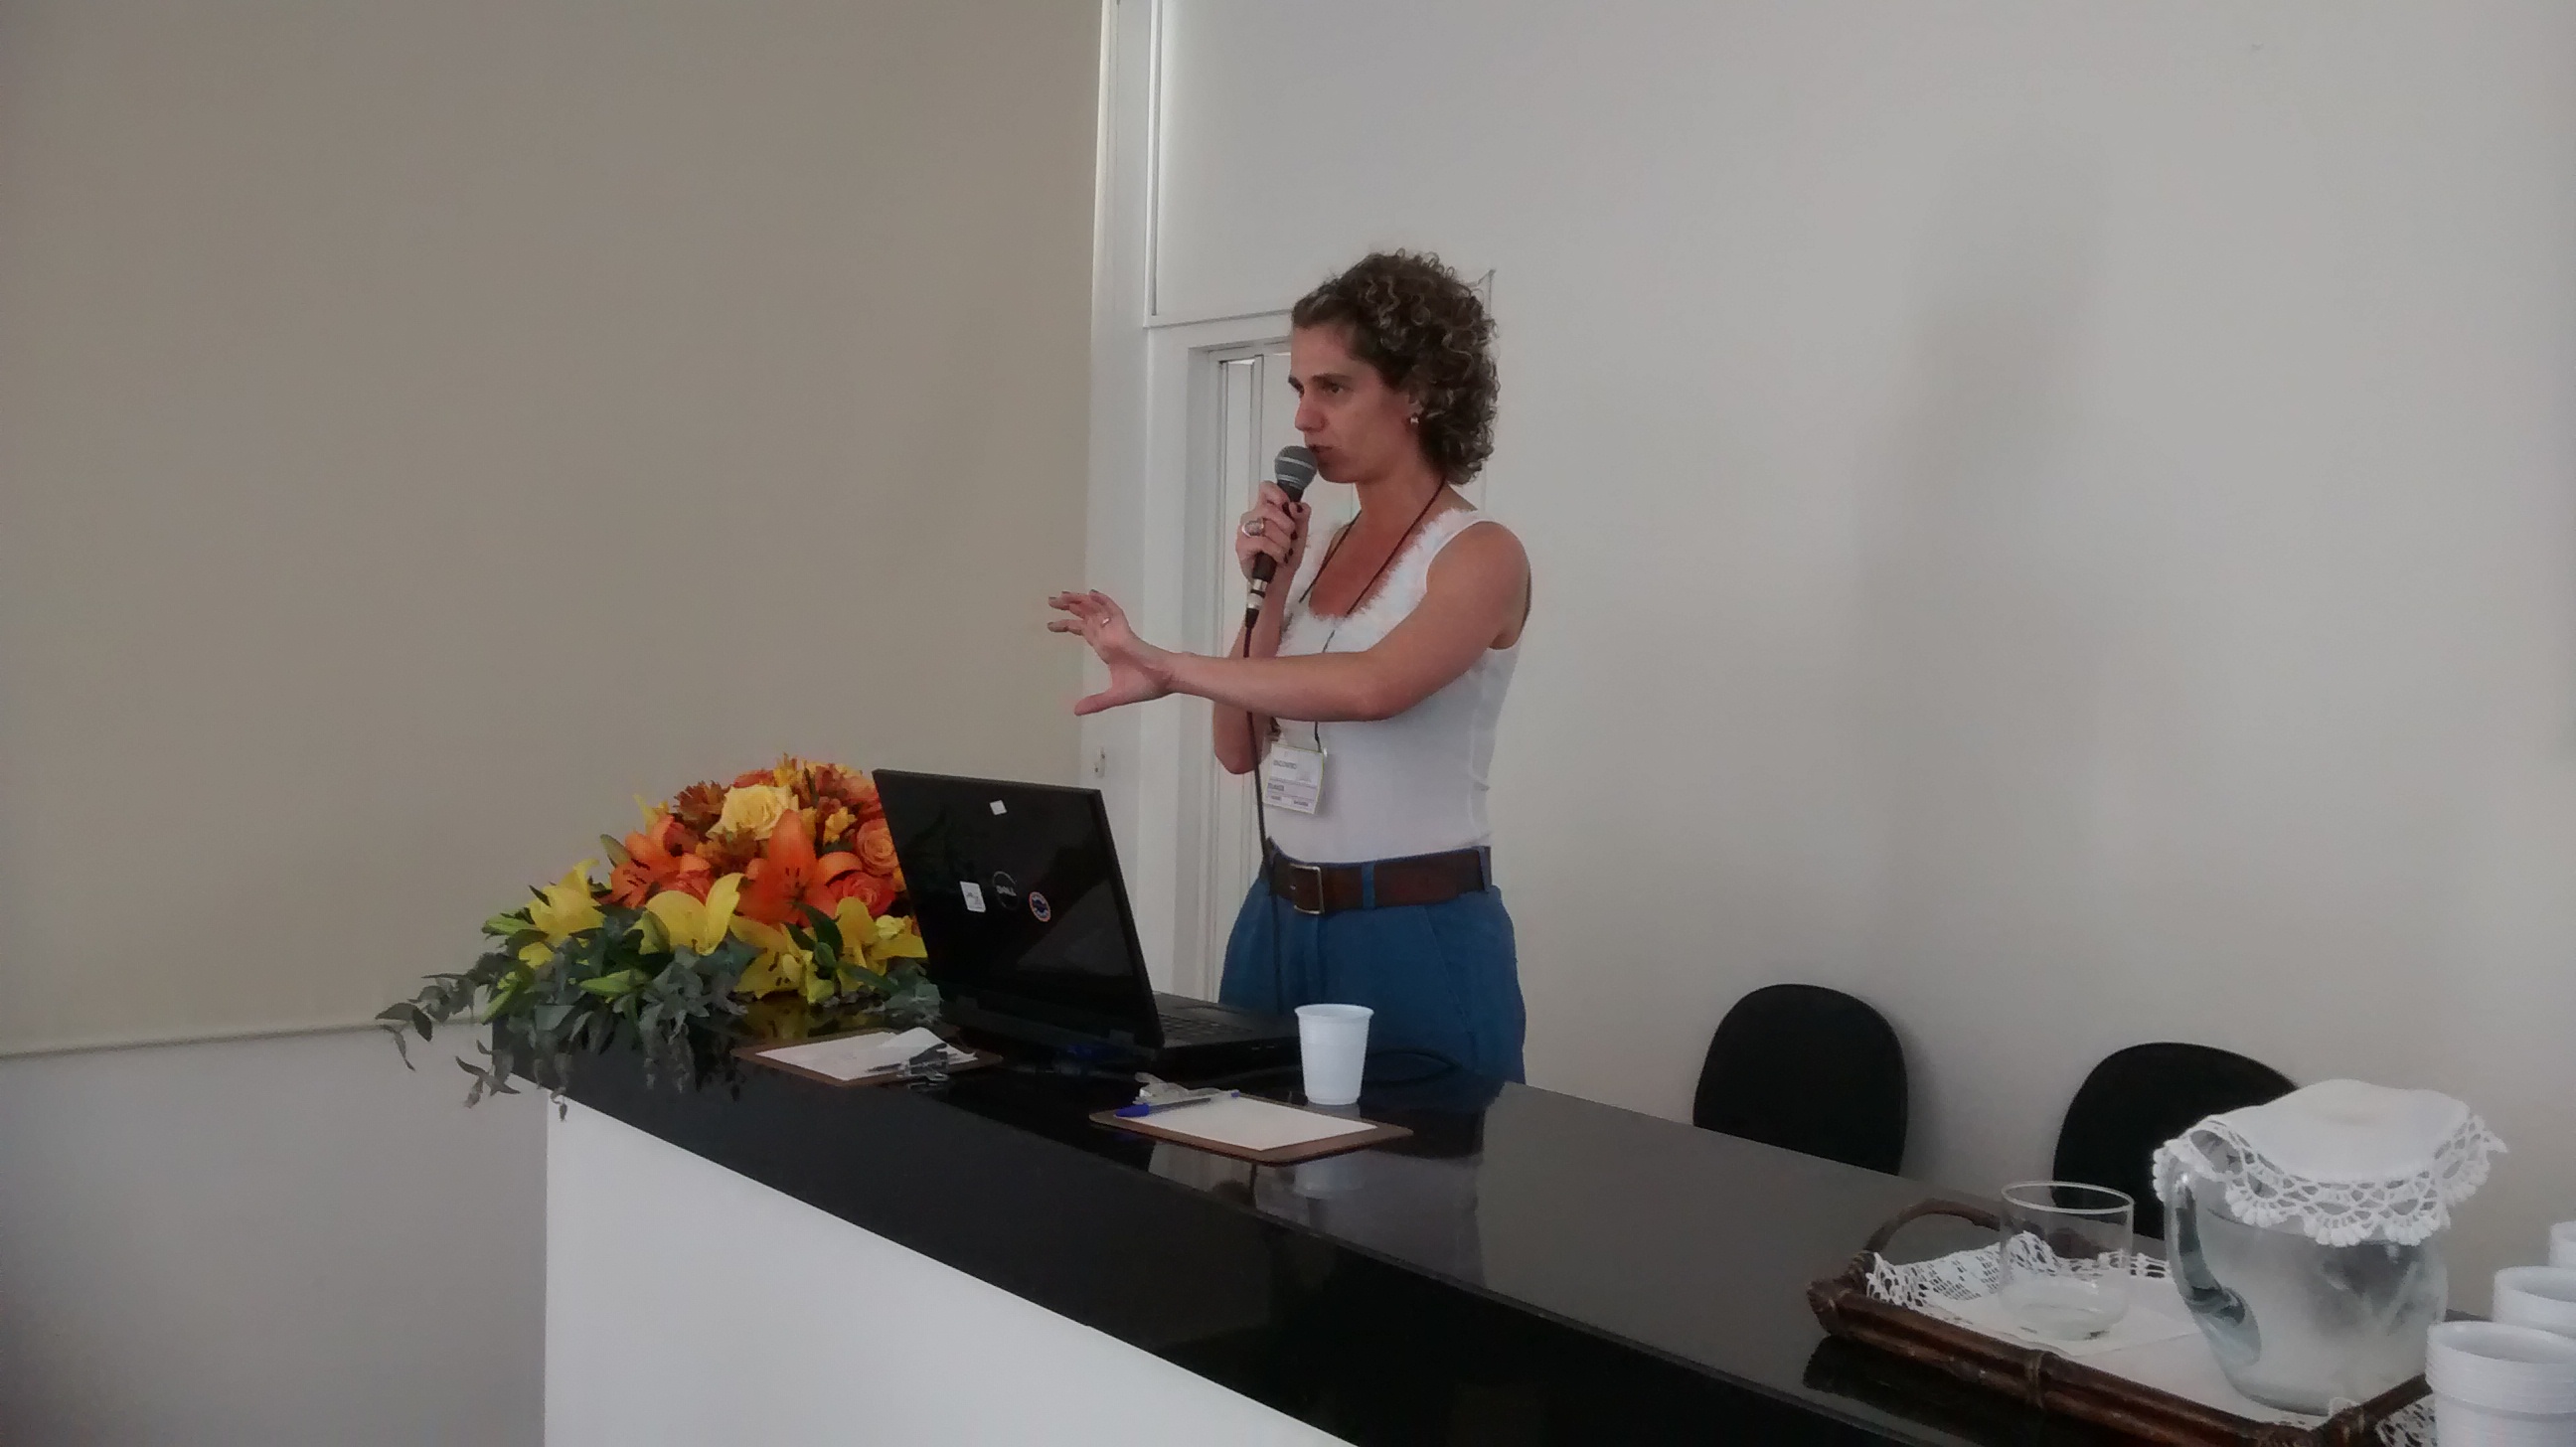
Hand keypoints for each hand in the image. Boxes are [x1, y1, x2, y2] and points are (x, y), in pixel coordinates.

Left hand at [1047, 591, 1176, 715]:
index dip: (1068, 626)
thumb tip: (1076, 711)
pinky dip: (1104, 602)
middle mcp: (1108, 637)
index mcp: (1106, 649)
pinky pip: (1114, 613)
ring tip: (1062, 595)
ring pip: (1096, 611)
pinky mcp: (1125, 631)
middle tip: (1051, 601)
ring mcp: (1116, 633)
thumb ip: (1096, 702)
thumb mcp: (1115, 696)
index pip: (1084, 631)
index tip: (1051, 625)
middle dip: (1068, 608)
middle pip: (1085, 617)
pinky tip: (1092, 594)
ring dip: (1079, 602)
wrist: (1166, 679)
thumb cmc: (1146, 685)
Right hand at [1234, 484, 1312, 587]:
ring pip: (1266, 525)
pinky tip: (1277, 558)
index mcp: (1265, 511)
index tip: (1288, 508)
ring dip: (1282, 541)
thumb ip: (1302, 516)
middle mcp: (1252, 518)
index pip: (1266, 488)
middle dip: (1285, 524)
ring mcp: (1244, 532)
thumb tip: (1297, 505)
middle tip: (1289, 538)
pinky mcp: (1241, 546)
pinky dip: (1275, 551)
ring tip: (1283, 552)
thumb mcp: (1301, 535)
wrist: (1278, 584)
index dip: (1278, 494)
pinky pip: (1262, 541)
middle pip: (1268, 507)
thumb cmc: (1286, 558)